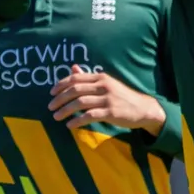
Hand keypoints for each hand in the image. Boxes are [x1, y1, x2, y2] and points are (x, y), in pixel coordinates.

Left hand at [49, 65, 165, 132]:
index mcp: (100, 77)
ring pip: (80, 103)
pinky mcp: (111, 112)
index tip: (51, 93)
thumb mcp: (106, 83)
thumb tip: (73, 68)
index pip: (75, 78)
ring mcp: (107, 99)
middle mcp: (103, 86)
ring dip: (65, 110)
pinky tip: (70, 125)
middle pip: (75, 90)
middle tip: (50, 107)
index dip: (61, 85)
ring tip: (56, 117)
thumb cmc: (122, 96)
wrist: (143, 108)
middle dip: (60, 99)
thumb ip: (89, 77)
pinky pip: (89, 116)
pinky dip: (77, 121)